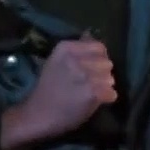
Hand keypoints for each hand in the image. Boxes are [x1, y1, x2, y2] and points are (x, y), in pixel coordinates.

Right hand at [0, 35, 115, 149]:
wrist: (38, 115)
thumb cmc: (48, 89)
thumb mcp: (57, 61)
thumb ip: (76, 49)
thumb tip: (89, 34)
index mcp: (66, 47)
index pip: (99, 47)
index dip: (98, 59)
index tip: (90, 69)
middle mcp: (77, 59)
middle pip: (107, 63)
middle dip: (102, 74)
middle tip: (88, 84)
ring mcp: (86, 75)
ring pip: (111, 79)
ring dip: (104, 87)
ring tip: (89, 94)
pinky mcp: (93, 92)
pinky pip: (112, 93)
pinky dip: (106, 99)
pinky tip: (92, 102)